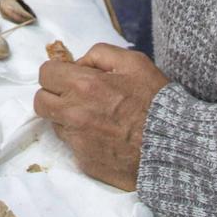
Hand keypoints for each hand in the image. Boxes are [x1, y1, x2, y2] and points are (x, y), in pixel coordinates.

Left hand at [34, 44, 169, 191]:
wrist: (174, 146)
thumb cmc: (156, 101)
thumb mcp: (134, 62)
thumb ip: (99, 54)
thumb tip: (78, 63)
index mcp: (83, 85)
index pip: (45, 74)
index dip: (57, 72)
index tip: (70, 76)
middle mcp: (74, 114)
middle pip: (41, 101)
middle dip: (54, 95)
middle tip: (75, 96)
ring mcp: (77, 141)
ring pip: (55, 124)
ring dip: (68, 118)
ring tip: (96, 117)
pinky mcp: (85, 162)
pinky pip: (72, 146)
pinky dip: (82, 140)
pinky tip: (104, 136)